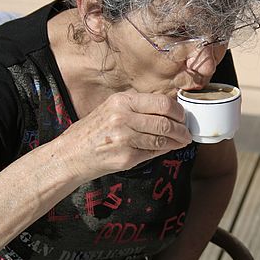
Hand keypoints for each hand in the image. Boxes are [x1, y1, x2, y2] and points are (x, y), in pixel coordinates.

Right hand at [57, 90, 191, 181]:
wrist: (72, 154)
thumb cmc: (94, 130)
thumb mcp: (112, 108)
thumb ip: (137, 106)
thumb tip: (168, 109)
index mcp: (122, 101)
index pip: (162, 103)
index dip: (178, 112)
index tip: (183, 117)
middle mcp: (123, 118)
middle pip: (166, 122)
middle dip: (182, 129)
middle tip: (187, 133)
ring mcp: (125, 138)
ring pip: (163, 139)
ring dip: (177, 141)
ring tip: (182, 141)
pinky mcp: (126, 157)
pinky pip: (153, 153)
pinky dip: (164, 151)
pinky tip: (167, 149)